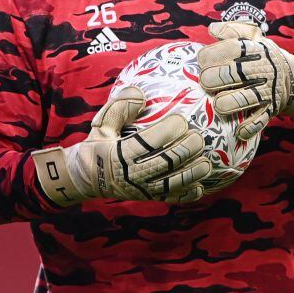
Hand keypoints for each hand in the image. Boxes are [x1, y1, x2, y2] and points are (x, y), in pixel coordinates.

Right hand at [32, 86, 210, 204]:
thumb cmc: (99, 145)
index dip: (167, 131)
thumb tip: (140, 94)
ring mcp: (142, 189)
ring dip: (192, 173)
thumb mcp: (102, 124)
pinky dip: (188, 194)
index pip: (147, 143)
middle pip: (165, 162)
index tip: (181, 119)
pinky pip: (172, 199)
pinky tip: (200, 185)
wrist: (87, 178)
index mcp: (119, 153)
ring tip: (206, 162)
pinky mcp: (149, 198)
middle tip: (199, 137)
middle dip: (186, 149)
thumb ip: (119, 107)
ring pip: (172, 183)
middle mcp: (131, 174)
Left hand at [197, 21, 293, 139]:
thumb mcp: (253, 38)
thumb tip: (211, 29)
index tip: (201, 60)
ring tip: (217, 104)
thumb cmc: (263, 56)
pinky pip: (259, 120)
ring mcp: (267, 91)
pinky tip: (238, 130)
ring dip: (227, 103)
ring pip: (244, 99)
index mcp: (256, 50)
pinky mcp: (270, 109)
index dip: (212, 54)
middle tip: (205, 81)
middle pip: (234, 74)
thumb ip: (232, 30)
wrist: (293, 78)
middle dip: (213, 78)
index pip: (232, 48)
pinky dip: (248, 127)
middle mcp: (262, 70)